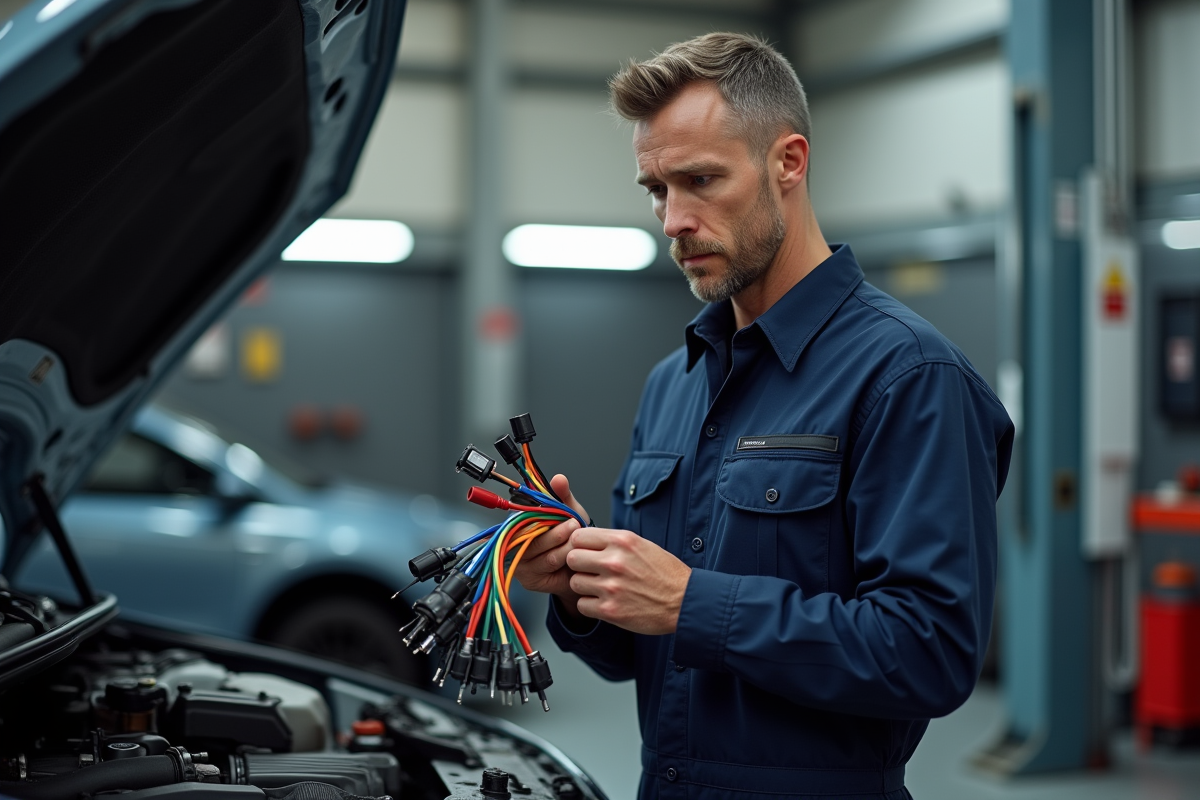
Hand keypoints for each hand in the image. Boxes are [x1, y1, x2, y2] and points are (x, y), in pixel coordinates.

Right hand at [512, 474, 589, 614]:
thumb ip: (564, 496)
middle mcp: (516, 543)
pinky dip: (564, 561)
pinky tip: (574, 558)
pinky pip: (548, 568)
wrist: (579, 566)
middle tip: (574, 525)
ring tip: (578, 541)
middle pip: (533, 537)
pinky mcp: (529, 579)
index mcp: (521, 524)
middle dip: (558, 533)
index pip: (525, 517)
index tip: (566, 516)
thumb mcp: (569, 513)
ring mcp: (521, 563)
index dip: (544, 515)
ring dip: (565, 547)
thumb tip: (559, 479)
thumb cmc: (570, 538)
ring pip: (545, 554)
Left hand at [565, 527, 691, 634]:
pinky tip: (605, 602)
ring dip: (584, 587)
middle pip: (572, 558)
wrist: (684, 602)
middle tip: (590, 571)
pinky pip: (582, 605)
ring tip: (600, 588)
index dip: (579, 545)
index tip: (585, 552)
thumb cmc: (665, 573)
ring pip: (574, 583)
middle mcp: (614, 562)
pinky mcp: (610, 610)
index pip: (578, 536)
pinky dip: (591, 605)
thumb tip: (586, 540)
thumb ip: (614, 542)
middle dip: (579, 566)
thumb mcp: (642, 545)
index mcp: (622, 541)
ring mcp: (611, 587)